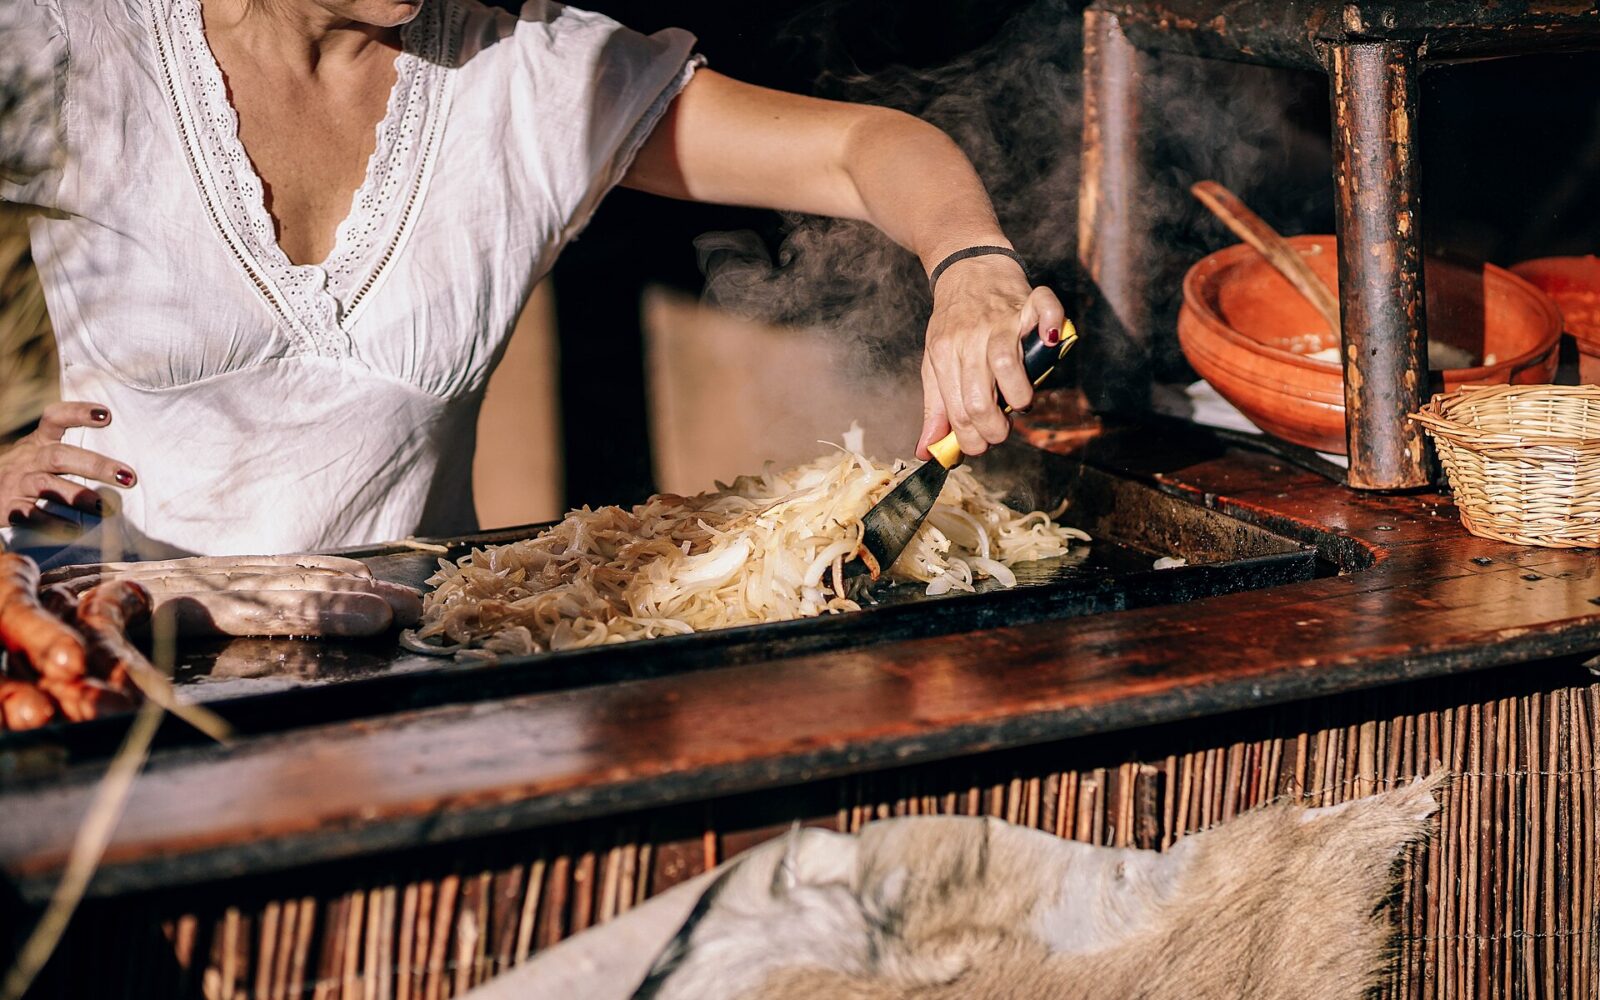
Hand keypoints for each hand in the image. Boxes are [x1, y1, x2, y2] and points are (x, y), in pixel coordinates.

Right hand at [0, 402, 135, 526]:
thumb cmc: (24, 474)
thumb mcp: (39, 455)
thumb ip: (71, 453)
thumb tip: (124, 468)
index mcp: (38, 442)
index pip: (54, 418)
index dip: (78, 412)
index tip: (106, 415)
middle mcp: (28, 459)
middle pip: (59, 456)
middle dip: (96, 465)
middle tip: (128, 477)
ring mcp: (17, 484)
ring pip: (46, 485)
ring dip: (78, 495)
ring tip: (104, 507)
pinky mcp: (9, 508)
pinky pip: (30, 515)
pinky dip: (53, 523)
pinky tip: (76, 529)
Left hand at [917, 255, 1066, 458]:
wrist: (966, 266)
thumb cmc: (954, 321)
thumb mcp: (935, 361)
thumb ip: (934, 406)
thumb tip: (927, 451)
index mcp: (944, 354)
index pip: (957, 410)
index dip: (970, 439)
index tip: (979, 446)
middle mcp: (970, 337)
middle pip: (979, 396)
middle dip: (993, 428)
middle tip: (1000, 432)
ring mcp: (999, 318)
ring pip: (1006, 363)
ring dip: (1018, 395)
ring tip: (1019, 403)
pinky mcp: (1026, 301)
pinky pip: (1045, 310)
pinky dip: (1051, 326)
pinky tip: (1049, 344)